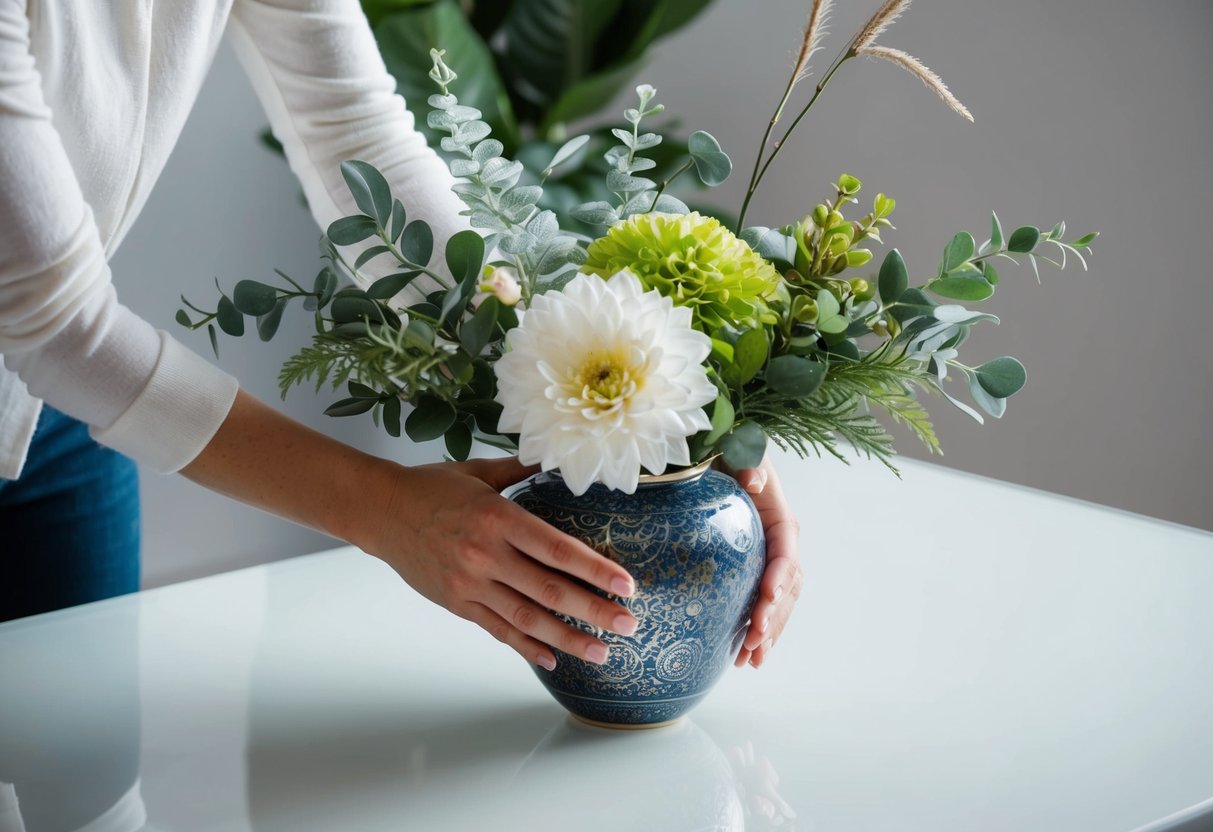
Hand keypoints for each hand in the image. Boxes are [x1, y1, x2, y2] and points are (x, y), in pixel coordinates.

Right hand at [363, 456, 638, 670]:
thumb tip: (559, 456)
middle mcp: (485, 555)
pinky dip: (526, 646)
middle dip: (594, 611)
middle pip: (549, 590)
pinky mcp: (456, 602)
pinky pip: (497, 629)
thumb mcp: (479, 472)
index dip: (595, 570)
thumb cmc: (432, 487)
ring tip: (601, 652)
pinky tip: (552, 658)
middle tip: (629, 624)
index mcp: (498, 518)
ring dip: (568, 638)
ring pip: (527, 619)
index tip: (627, 585)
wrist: (378, 511)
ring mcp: (469, 583)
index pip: (557, 550)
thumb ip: (522, 470)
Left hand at [729, 458, 801, 668]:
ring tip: (751, 660)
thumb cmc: (727, 451)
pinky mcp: (755, 573)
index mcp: (778, 516)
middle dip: (774, 615)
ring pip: (779, 603)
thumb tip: (754, 482)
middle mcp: (780, 542)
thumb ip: (749, 457)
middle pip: (787, 584)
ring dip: (769, 633)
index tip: (767, 595)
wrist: (719, 459)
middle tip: (754, 641)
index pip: (785, 548)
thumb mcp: (738, 447)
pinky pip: (765, 606)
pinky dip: (760, 632)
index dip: (780, 574)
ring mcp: (769, 560)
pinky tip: (746, 657)